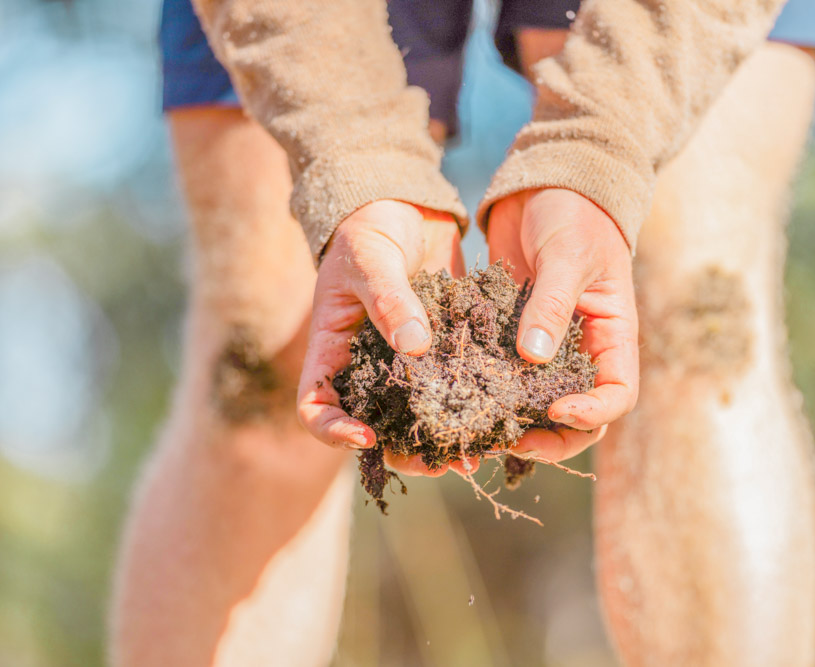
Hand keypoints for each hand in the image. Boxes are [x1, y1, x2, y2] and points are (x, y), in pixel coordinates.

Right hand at [296, 200, 469, 475]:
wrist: (406, 208)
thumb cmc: (370, 229)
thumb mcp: (371, 259)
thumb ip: (390, 301)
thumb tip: (415, 347)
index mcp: (332, 350)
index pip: (314, 406)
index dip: (333, 431)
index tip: (367, 437)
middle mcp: (366, 368)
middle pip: (373, 428)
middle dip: (404, 451)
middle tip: (441, 462)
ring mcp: (404, 366)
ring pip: (417, 419)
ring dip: (442, 440)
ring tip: (475, 451)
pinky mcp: (442, 356)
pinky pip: (453, 390)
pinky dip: (471, 406)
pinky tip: (499, 416)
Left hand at [486, 188, 638, 461]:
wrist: (544, 184)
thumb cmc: (572, 212)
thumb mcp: (567, 255)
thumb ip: (551, 303)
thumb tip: (534, 358)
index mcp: (611, 334)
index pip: (616, 394)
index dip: (591, 413)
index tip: (555, 410)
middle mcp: (581, 349)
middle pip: (577, 416)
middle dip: (549, 436)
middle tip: (509, 439)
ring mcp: (545, 347)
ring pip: (536, 403)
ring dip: (514, 422)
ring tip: (478, 428)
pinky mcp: (510, 337)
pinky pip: (502, 376)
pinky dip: (485, 391)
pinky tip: (456, 397)